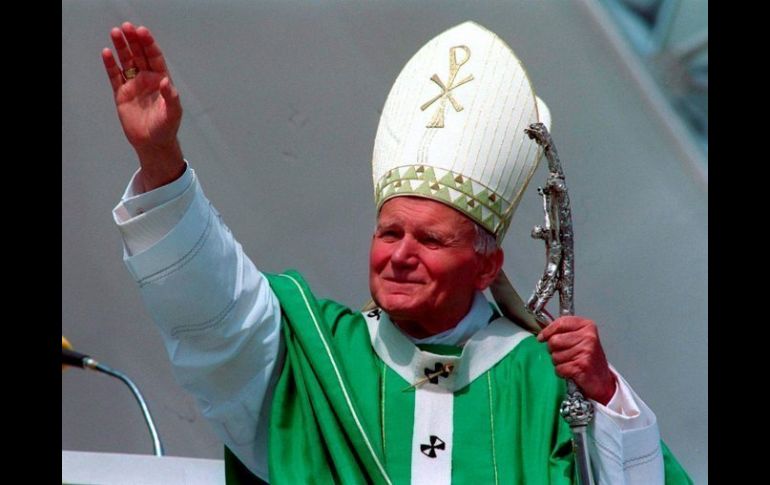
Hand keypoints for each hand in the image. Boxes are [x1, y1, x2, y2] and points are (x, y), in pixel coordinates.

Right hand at [102, 22, 184, 190]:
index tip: (142, 32)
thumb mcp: (173, 112)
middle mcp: (147, 79)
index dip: (149, 44)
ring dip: (121, 47)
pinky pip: (115, 76)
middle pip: (139, 55)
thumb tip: (166, 82)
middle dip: (134, 41)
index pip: (155, 57)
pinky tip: (107, 53)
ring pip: (126, 61)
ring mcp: (134, 85)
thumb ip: (171, 96)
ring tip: (115, 32)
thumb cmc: (166, 128)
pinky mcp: (122, 94)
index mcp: (161, 80)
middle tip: (126, 27)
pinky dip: (110, 65)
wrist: (153, 143)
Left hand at [537, 316, 616, 404]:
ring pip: (555, 356)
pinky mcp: (581, 366)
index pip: (560, 323)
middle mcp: (588, 337)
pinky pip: (559, 368)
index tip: (542, 337)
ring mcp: (586, 351)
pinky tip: (571, 371)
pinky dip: (562, 372)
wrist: (602, 380)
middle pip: (554, 340)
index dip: (547, 331)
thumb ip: (564, 332)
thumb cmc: (589, 359)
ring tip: (571, 363)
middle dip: (554, 350)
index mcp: (587, 326)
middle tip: (565, 354)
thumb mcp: (580, 338)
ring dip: (559, 362)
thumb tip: (543, 333)